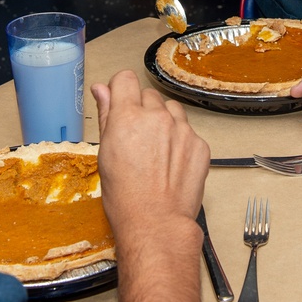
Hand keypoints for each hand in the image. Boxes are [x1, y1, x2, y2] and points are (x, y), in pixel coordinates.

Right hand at [92, 70, 208, 228]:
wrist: (155, 222)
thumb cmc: (125, 195)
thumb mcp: (105, 152)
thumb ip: (106, 115)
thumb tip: (101, 89)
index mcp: (127, 117)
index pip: (125, 79)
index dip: (121, 90)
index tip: (120, 102)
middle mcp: (156, 117)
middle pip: (149, 95)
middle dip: (142, 110)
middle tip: (137, 137)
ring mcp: (182, 130)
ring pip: (171, 110)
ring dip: (164, 121)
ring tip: (156, 150)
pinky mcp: (199, 145)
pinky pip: (188, 131)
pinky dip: (180, 141)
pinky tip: (171, 163)